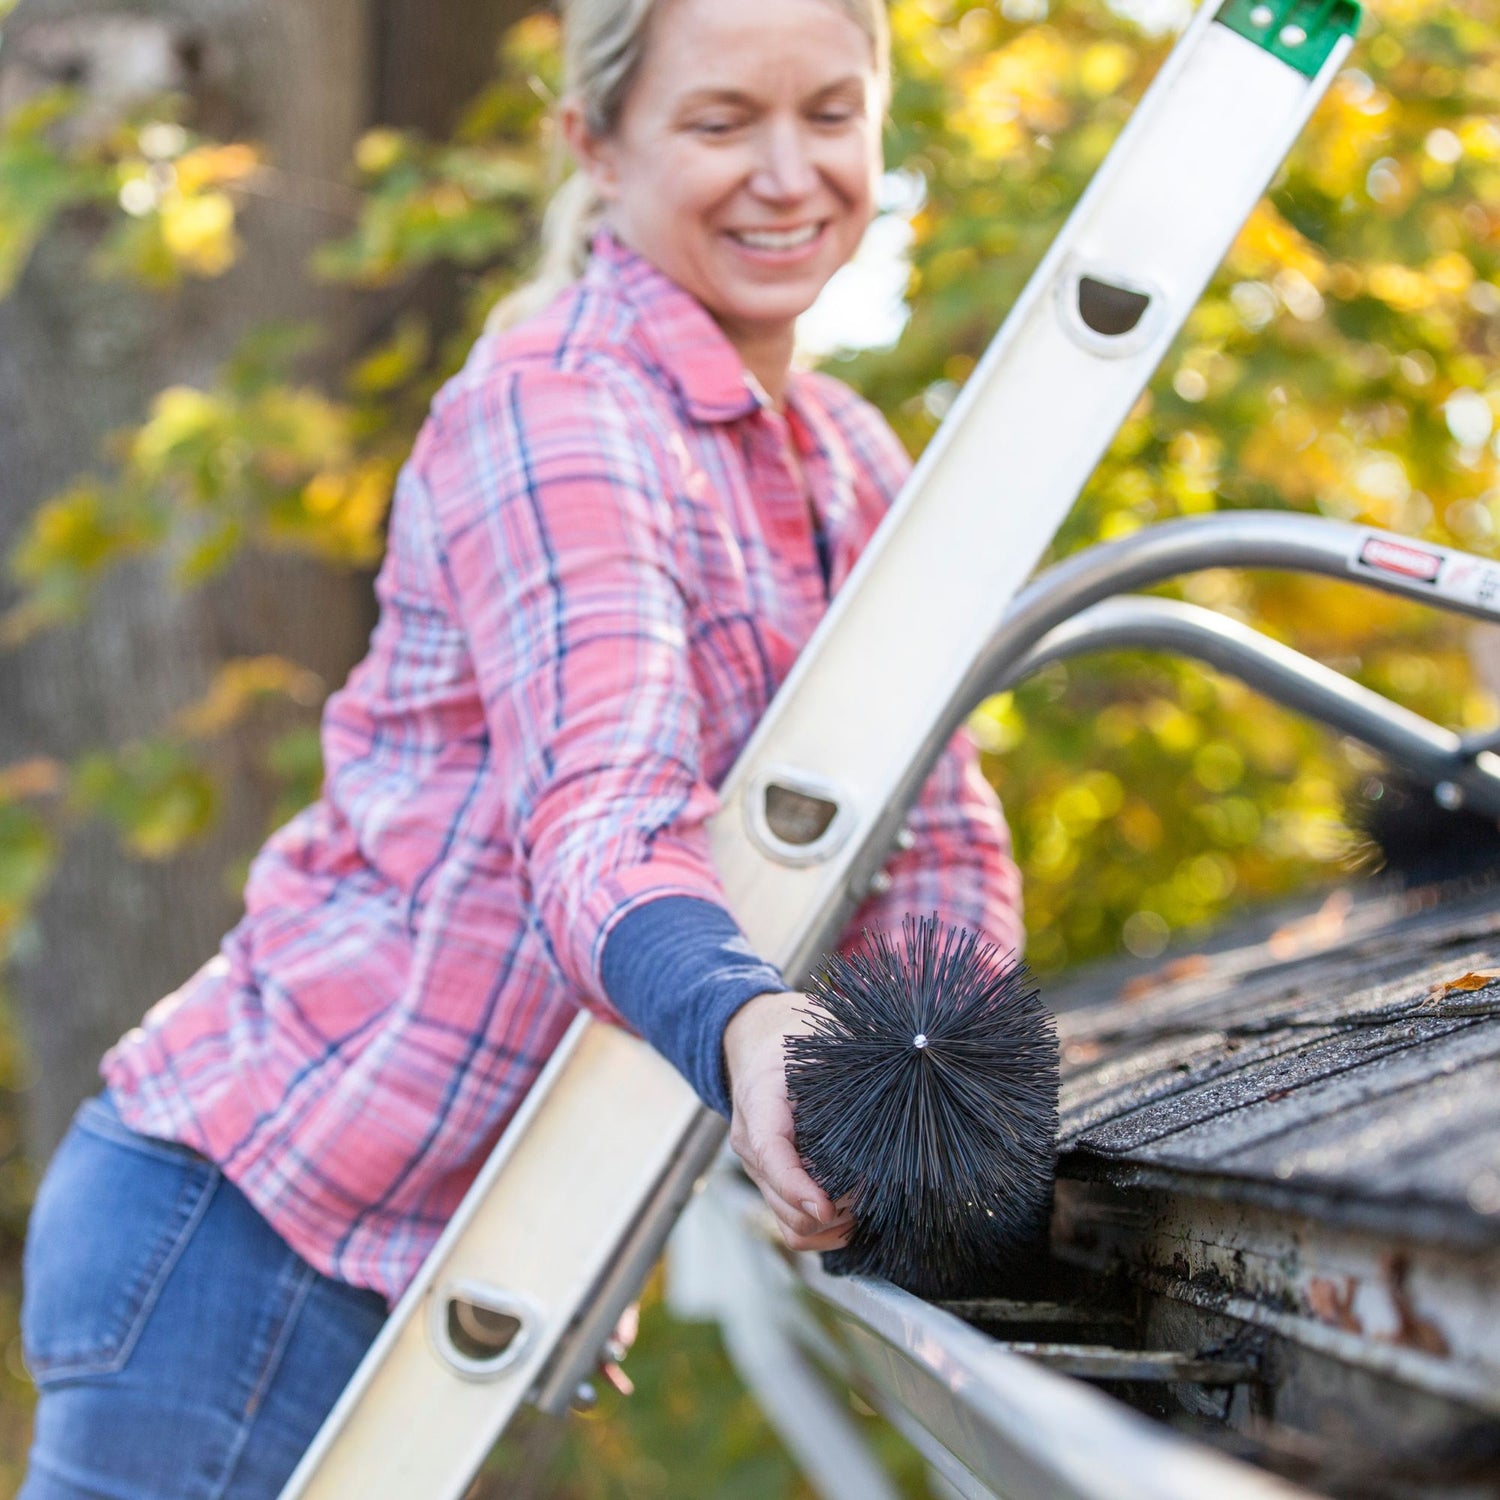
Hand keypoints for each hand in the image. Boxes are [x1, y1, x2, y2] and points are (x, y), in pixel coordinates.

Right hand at [722, 990, 853, 1252]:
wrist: (761, 1050)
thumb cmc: (797, 1046)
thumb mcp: (817, 1042)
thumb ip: (854, 1050)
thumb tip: (911, 1054)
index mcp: (760, 1103)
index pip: (769, 1152)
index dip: (796, 1186)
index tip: (826, 1206)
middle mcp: (752, 1144)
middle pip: (782, 1202)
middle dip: (831, 1210)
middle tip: (872, 1195)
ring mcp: (760, 1171)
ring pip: (789, 1223)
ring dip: (830, 1226)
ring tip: (867, 1210)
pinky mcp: (772, 1186)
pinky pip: (791, 1227)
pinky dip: (823, 1233)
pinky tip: (854, 1220)